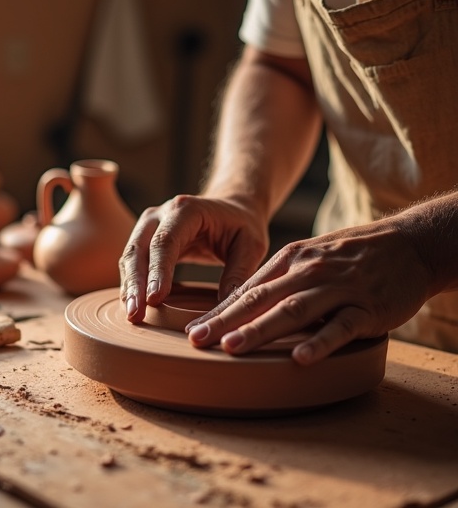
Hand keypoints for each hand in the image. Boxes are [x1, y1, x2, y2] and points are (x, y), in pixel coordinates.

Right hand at [118, 194, 269, 323]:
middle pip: (139, 249)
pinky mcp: (144, 240)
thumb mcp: (251, 246)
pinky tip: (132, 306)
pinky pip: (132, 263)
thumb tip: (223, 311)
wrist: (231, 208)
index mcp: (186, 210)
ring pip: (129, 257)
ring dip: (129, 287)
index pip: (166, 242)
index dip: (158, 271)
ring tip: (131, 315)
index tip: (155, 299)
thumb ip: (238, 274)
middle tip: (134, 314)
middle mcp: (160, 214)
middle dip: (135, 284)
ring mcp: (148, 226)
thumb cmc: (241, 226)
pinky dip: (131, 284)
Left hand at [186, 218, 432, 364]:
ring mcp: (337, 290)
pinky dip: (320, 343)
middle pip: (260, 299)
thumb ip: (279, 279)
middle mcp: (308, 272)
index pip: (247, 289)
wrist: (410, 244)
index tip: (192, 330)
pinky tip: (301, 359)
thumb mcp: (310, 257)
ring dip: (261, 330)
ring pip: (293, 311)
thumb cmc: (352, 255)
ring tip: (233, 348)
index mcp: (290, 260)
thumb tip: (240, 304)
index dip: (218, 311)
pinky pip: (340, 327)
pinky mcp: (367, 308)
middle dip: (226, 321)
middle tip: (197, 340)